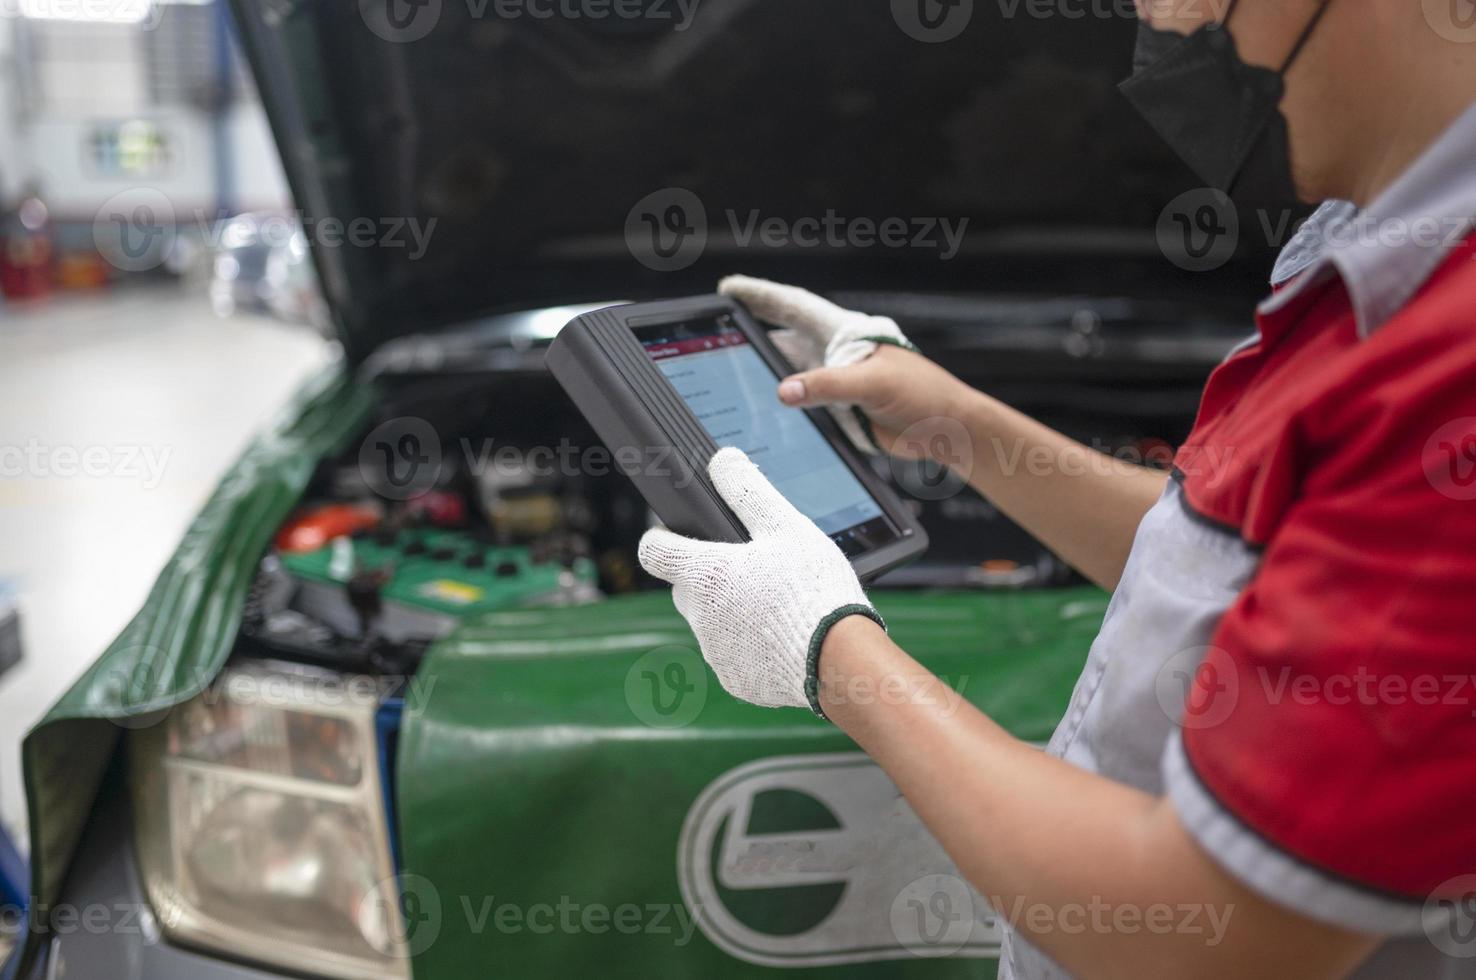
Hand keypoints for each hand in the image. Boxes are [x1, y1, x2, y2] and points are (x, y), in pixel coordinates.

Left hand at [638, 447, 883, 714]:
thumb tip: (722, 460)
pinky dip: (750, 644)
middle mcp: (701, 618)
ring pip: (711, 623)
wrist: (840, 662)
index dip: (661, 539)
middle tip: (751, 567)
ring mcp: (717, 654)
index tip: (675, 534)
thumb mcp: (787, 527)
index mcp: (706, 576)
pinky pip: (733, 655)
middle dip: (709, 576)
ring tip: (778, 602)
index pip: (653, 553)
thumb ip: (748, 491)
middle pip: (686, 588)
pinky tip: (784, 634)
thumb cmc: (815, 591)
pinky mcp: (737, 682)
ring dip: (732, 611)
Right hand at [718, 275, 971, 458]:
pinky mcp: (838, 411)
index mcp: (845, 334)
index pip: (793, 307)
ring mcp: (835, 383)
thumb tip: (784, 391)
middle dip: (750, 336)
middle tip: (717, 335)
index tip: (729, 289)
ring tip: (729, 378)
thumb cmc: (924, 395)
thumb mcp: (873, 384)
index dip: (761, 297)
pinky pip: (802, 407)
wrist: (947, 430)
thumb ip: (828, 386)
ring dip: (764, 378)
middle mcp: (835, 354)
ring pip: (788, 376)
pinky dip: (783, 409)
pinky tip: (762, 413)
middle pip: (782, 341)